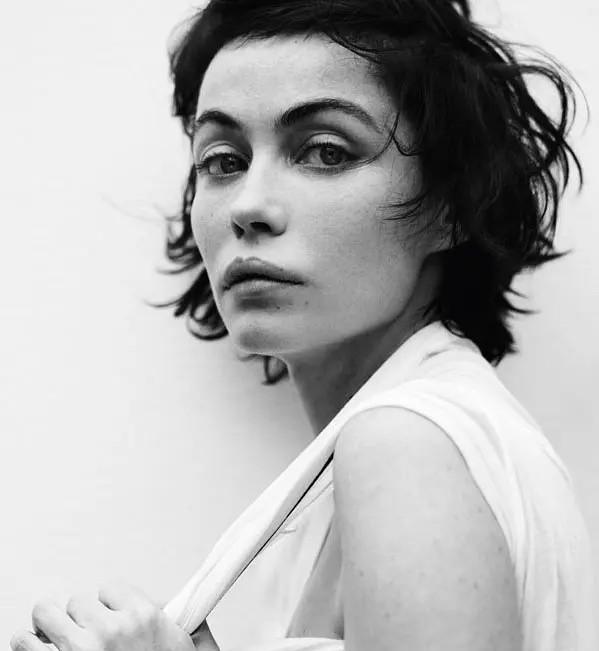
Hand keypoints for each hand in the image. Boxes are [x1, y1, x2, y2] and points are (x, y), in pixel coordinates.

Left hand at [9, 580, 210, 650]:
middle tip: (84, 630)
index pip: (111, 588)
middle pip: (78, 600)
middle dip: (80, 616)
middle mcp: (110, 630)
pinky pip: (23, 643)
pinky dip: (26, 645)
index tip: (111, 615)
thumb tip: (182, 604)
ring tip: (54, 634)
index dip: (110, 604)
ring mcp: (79, 650)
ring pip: (47, 613)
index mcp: (143, 618)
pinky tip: (37, 649)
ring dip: (49, 625)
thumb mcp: (190, 647)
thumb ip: (186, 620)